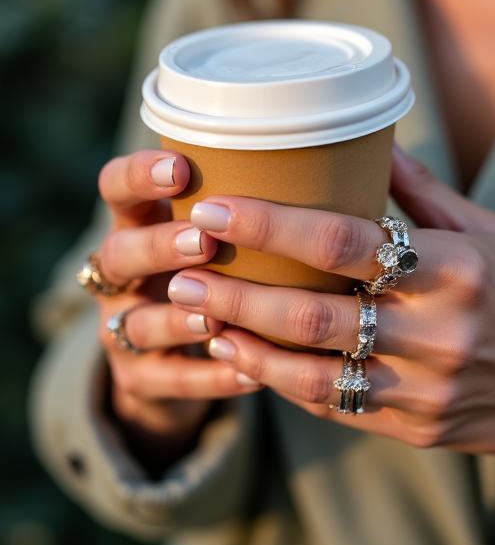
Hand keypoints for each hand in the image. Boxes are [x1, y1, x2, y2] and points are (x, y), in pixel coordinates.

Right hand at [94, 149, 262, 466]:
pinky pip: (170, 381)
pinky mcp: (140, 378)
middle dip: (159, 246)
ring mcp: (124, 327)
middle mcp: (121, 274)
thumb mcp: (212, 232)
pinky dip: (210, 379)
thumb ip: (245, 206)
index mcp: (137, 224)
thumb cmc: (211, 269)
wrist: (170, 354)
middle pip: (118, 254)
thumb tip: (328, 163)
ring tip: (215, 314)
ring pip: (136, 324)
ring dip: (177, 319)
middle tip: (204, 241)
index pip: (116, 188)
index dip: (138, 175)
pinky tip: (249, 374)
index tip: (180, 167)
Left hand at [166, 145, 494, 475]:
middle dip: (238, 292)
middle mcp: (440, 330)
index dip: (274, 224)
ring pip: (315, 370)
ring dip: (247, 343)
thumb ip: (423, 193)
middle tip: (181, 272)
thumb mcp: (489, 232)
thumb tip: (371, 140)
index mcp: (456, 267)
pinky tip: (244, 358)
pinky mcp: (419, 428)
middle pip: (316, 312)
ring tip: (195, 316)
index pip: (347, 240)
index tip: (217, 209)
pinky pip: (336, 406)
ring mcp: (428, 386)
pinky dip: (282, 383)